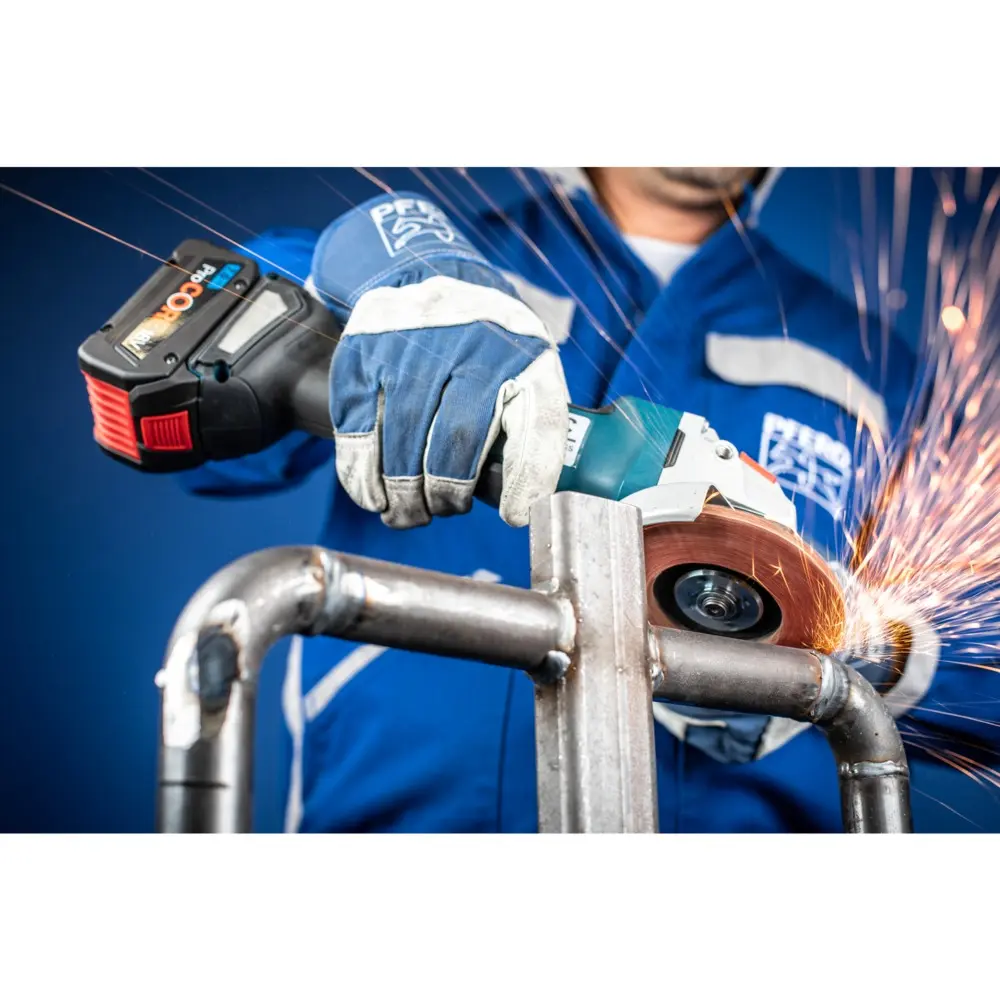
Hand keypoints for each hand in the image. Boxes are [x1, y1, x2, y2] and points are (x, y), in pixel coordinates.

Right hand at [308, 192, 568, 528]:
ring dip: (401, 492)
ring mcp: (411, 339)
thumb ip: (530, 432)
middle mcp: (470, 339)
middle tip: (442, 512)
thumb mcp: (524, 375)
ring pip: (401, 436)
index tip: (513, 516)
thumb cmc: (486, 352)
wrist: (428, 279)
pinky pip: (356, 422)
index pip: (533, 423)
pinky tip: (370, 494)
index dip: (525, 479)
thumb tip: (521, 508)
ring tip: (405, 514)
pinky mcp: (363, 346)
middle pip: (456, 439)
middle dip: (446, 493)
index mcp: (523, 353)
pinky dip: (360, 470)